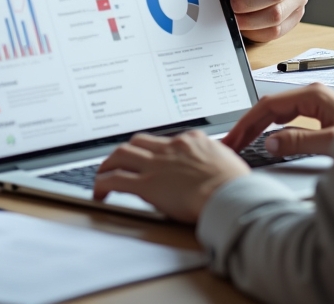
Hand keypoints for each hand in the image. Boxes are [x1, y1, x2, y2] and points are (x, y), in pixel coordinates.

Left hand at [93, 130, 249, 222]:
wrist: (229, 193)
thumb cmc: (234, 183)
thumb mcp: (226, 159)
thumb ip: (213, 158)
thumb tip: (213, 164)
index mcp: (190, 140)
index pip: (163, 141)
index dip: (152, 151)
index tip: (148, 159)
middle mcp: (170, 148)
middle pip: (138, 142)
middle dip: (124, 152)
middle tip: (117, 163)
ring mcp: (157, 165)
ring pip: (121, 155)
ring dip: (107, 165)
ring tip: (102, 176)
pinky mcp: (147, 185)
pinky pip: (117, 180)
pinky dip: (103, 184)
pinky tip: (99, 193)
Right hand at [223, 85, 333, 157]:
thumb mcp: (333, 143)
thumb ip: (300, 142)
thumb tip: (270, 143)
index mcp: (313, 95)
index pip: (269, 105)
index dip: (247, 123)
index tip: (232, 139)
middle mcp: (313, 94)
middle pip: (270, 106)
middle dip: (248, 124)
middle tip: (229, 144)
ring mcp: (316, 103)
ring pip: (278, 112)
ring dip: (258, 127)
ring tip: (241, 143)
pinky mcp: (320, 115)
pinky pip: (288, 119)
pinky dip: (272, 129)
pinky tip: (266, 139)